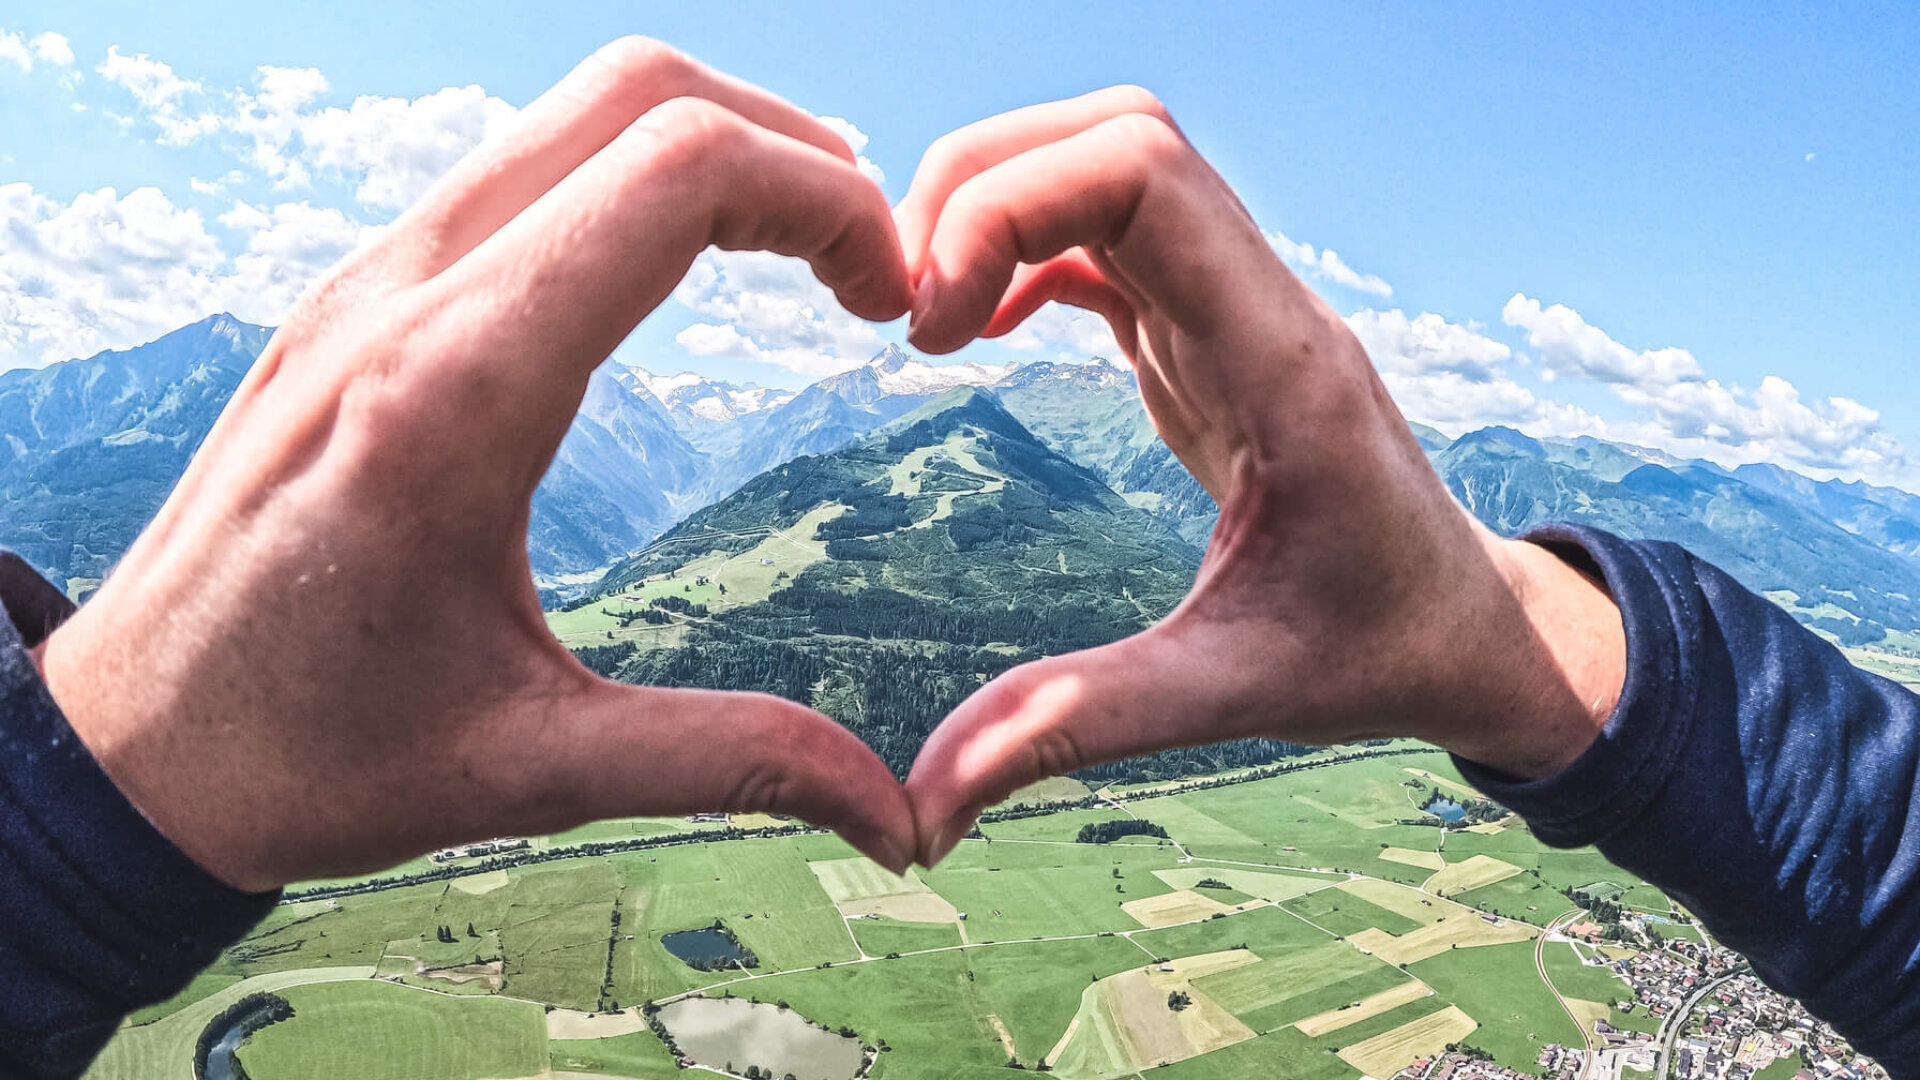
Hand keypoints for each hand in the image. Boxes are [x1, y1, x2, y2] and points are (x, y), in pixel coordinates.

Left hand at [39, 39, 916, 890]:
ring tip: (797, 249)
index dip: (825, 201)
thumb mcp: (535, 769)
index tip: (890, 296)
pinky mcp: (355, 294)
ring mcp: (368, 279)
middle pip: (636, 95)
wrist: (128, 751)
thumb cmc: (313, 755)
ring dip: (707, 148)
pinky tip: (675, 269)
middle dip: (788, 150)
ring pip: (569, 111)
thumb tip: (892, 810)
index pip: (678, 173)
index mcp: (457, 394)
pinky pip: (516, 164)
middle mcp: (405, 295)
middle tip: (865, 264)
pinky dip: (627, 175)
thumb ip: (730, 759)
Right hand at [895, 88, 1626, 864]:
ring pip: (1111, 165)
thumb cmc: (1375, 651)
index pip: (1144, 174)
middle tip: (901, 304)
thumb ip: (1078, 727)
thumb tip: (922, 810)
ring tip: (921, 310)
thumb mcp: (1230, 694)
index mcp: (1280, 362)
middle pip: (1116, 136)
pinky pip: (1110, 234)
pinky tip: (977, 327)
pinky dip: (1026, 247)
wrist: (1470, 629)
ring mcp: (1237, 309)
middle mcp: (1262, 306)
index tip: (929, 326)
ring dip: (1000, 202)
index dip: (1008, 205)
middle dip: (981, 181)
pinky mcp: (1211, 334)